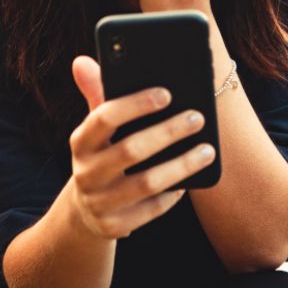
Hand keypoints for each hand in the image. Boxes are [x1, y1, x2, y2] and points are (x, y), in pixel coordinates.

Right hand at [67, 56, 215, 239]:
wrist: (86, 210)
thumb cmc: (102, 154)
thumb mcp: (97, 127)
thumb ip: (98, 94)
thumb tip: (83, 59)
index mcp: (80, 141)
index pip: (103, 117)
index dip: (135, 104)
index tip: (167, 93)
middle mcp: (85, 173)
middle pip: (130, 150)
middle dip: (167, 132)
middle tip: (198, 117)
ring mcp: (99, 203)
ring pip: (146, 183)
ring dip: (181, 165)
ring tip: (207, 150)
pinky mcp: (114, 227)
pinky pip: (151, 210)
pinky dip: (173, 195)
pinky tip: (191, 180)